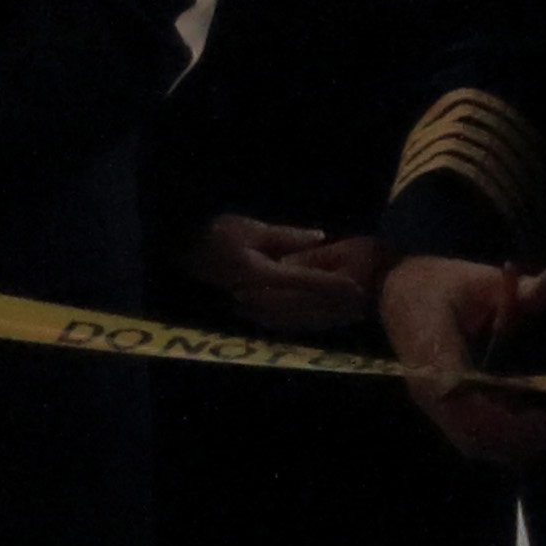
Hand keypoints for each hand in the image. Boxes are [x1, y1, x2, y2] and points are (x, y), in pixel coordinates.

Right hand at [199, 213, 382, 332]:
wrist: (183, 254)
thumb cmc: (215, 235)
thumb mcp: (251, 229)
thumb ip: (287, 236)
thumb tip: (320, 238)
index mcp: (261, 275)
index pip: (306, 282)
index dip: (334, 285)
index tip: (358, 287)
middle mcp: (261, 297)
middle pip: (306, 305)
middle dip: (335, 304)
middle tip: (363, 302)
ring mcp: (256, 308)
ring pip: (298, 315)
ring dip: (325, 312)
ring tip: (350, 309)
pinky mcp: (254, 310)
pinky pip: (286, 317)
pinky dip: (307, 315)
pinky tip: (323, 312)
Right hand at [380, 255, 545, 467]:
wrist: (396, 293)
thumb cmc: (438, 285)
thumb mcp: (479, 280)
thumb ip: (519, 290)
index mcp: (436, 357)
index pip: (467, 403)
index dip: (504, 420)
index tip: (541, 416)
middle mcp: (430, 390)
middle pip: (471, 436)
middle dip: (515, 438)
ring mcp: (432, 403)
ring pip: (471, 443)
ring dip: (509, 443)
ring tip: (542, 424)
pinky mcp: (439, 409)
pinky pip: (469, 437)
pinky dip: (500, 439)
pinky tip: (523, 420)